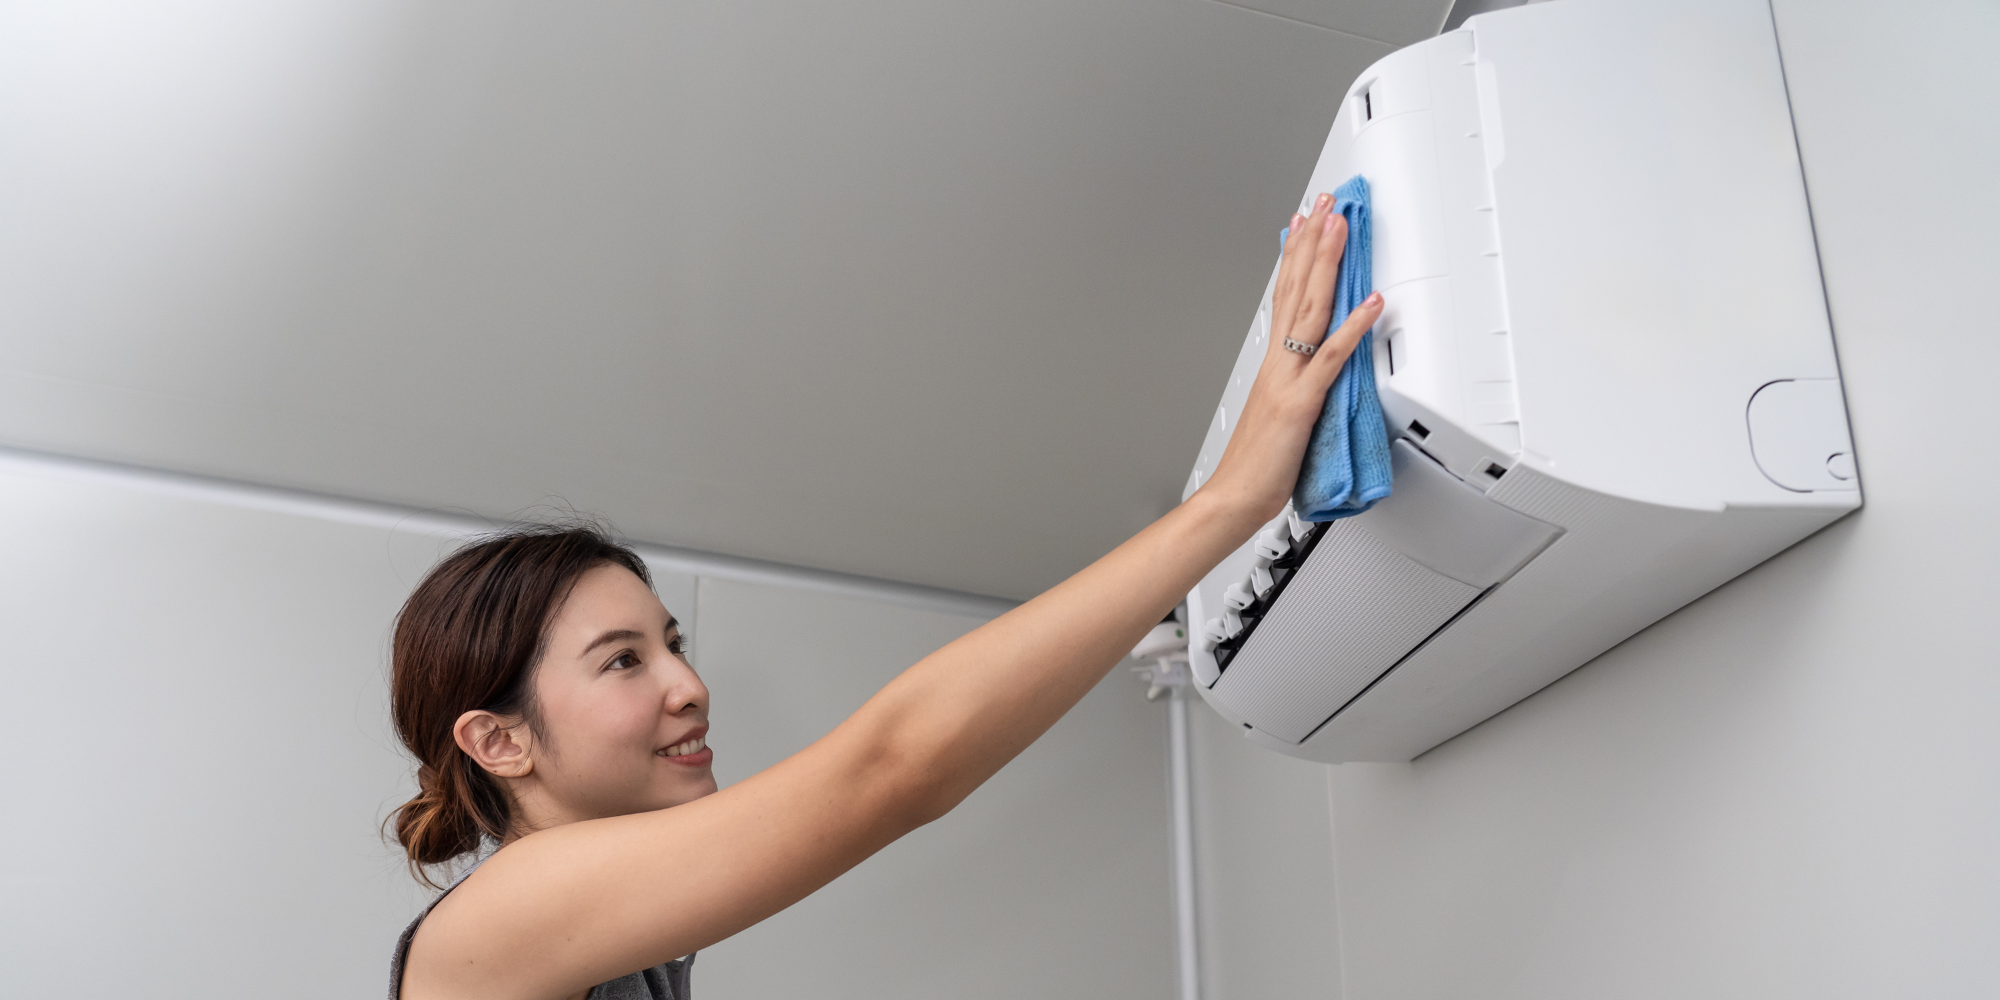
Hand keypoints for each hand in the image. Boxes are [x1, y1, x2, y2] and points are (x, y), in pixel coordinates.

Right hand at [1200, 192, 1384, 521]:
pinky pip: (1330, 358)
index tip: (1304, 221)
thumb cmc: (1256, 464)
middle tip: (1324, 203)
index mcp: (1273, 362)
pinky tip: (1369, 301)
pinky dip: (1352, 327)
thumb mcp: (1281, 411)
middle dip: (1311, 242)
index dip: (1295, 255)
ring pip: (1310, 309)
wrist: (1234, 496)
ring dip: (1326, 264)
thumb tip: (1317, 366)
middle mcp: (1278, 362)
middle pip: (1295, 288)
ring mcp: (1289, 378)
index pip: (1284, 295)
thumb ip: (1298, 382)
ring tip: (1340, 227)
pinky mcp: (1302, 402)